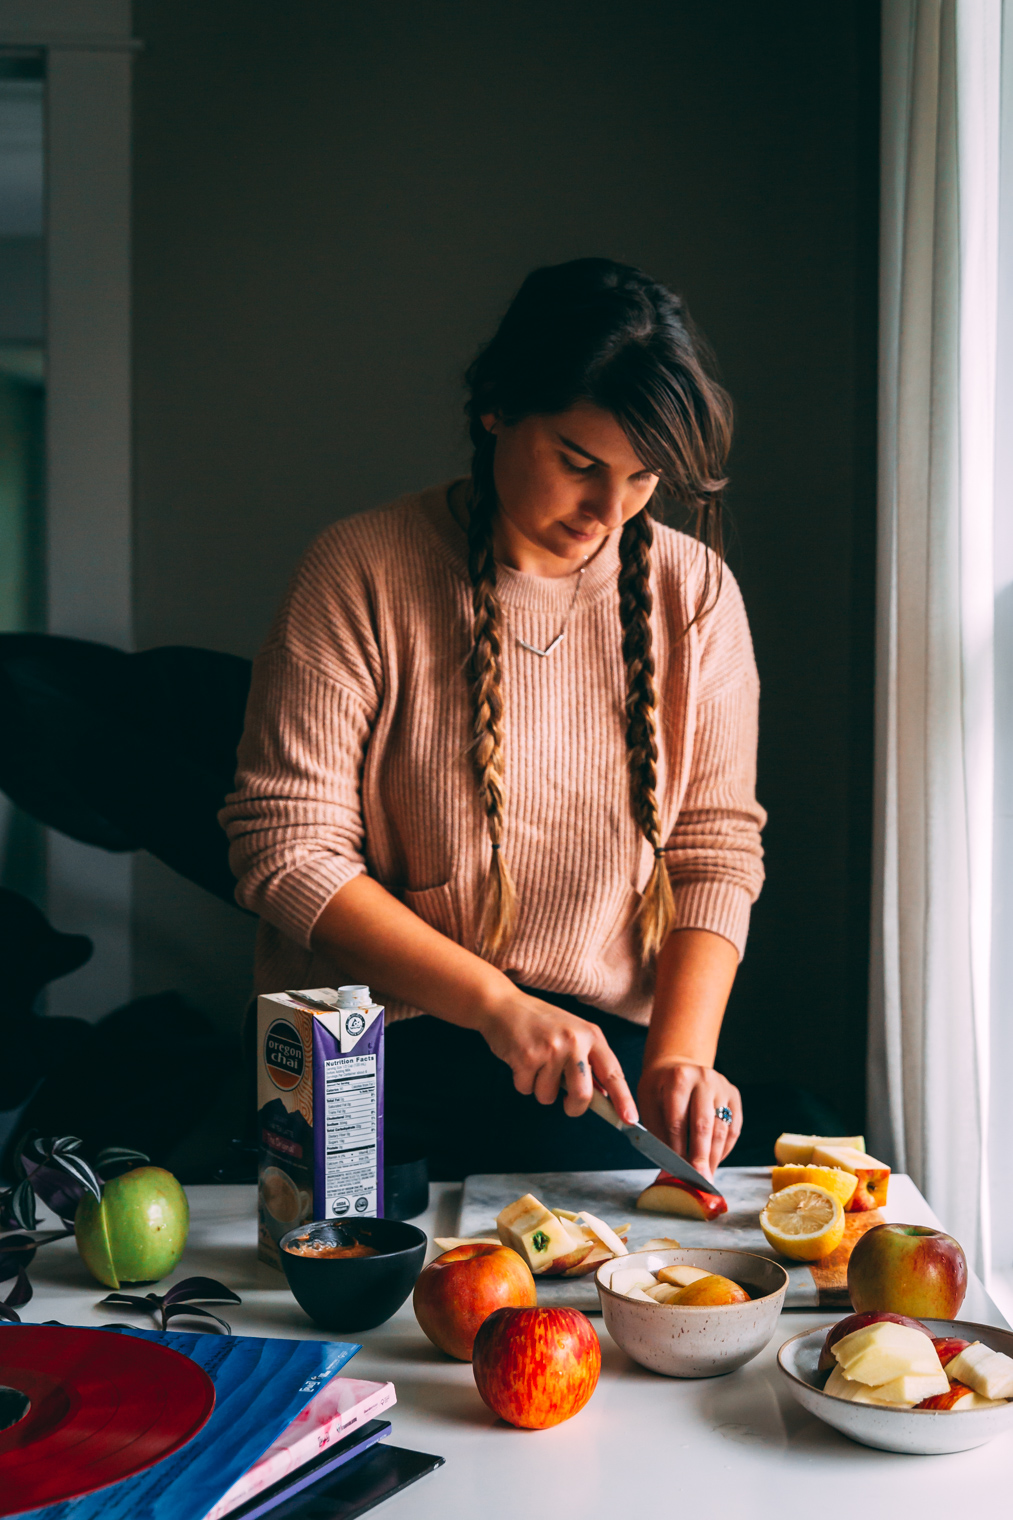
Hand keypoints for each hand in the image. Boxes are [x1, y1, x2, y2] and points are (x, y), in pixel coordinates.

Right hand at [476, 990, 638, 1123]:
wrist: (503, 1005)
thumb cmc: (540, 1023)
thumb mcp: (573, 1033)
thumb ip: (589, 1062)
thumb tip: (604, 1095)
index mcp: (591, 1035)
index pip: (613, 1073)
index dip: (623, 1099)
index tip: (630, 1119)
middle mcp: (574, 1041)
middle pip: (582, 1095)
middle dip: (574, 1107)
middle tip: (566, 1103)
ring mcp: (550, 1049)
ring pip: (549, 1097)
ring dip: (540, 1089)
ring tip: (535, 1064)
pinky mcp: (526, 1057)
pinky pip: (527, 1089)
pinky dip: (522, 1082)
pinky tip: (521, 1061)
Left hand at [637, 1060, 741, 1179]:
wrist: (677, 1065)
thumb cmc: (660, 1090)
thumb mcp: (649, 1104)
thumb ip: (657, 1136)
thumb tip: (665, 1175)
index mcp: (678, 1078)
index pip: (678, 1121)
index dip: (677, 1150)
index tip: (676, 1172)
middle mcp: (703, 1079)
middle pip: (703, 1125)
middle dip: (701, 1157)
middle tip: (699, 1181)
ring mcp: (722, 1086)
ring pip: (721, 1129)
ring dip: (714, 1157)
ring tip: (707, 1177)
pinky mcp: (734, 1095)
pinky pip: (734, 1128)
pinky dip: (725, 1148)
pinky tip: (715, 1161)